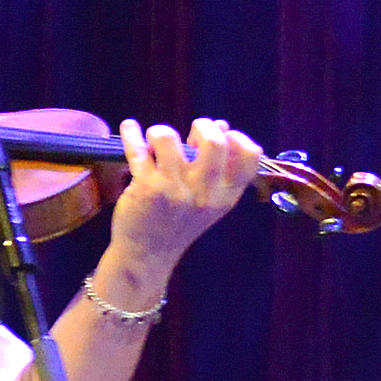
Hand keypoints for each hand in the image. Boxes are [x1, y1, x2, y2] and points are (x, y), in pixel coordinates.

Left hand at [94, 118, 267, 297]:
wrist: (147, 255)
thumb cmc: (178, 224)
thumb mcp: (208, 201)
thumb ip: (218, 166)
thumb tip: (221, 125)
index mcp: (225, 196)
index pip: (249, 156)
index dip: (236, 137)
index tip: (221, 138)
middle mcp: (204, 193)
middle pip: (214, 142)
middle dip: (202, 126)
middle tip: (190, 135)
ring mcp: (175, 190)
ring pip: (169, 137)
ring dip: (160, 132)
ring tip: (156, 142)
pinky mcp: (147, 187)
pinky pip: (138, 148)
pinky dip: (131, 133)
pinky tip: (130, 128)